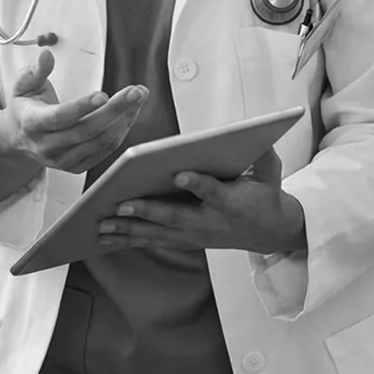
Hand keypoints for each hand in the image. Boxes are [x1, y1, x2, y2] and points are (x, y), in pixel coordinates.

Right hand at [0, 49, 150, 174]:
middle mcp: (47, 146)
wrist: (19, 139)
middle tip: (135, 91)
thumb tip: (46, 54)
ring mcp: (62, 159)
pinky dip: (120, 132)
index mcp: (32, 123)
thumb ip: (36, 70)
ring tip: (138, 98)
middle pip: (86, 130)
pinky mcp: (76, 167)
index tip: (104, 95)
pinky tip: (129, 113)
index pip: (59, 117)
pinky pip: (104, 151)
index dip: (82, 107)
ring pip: (99, 142)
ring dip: (124, 120)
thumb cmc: (25, 107)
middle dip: (115, 110)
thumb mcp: (22, 85)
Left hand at [96, 146, 303, 254]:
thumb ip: (264, 156)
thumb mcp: (270, 175)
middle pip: (176, 217)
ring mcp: (196, 236)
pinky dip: (128, 239)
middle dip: (148, 211)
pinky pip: (153, 240)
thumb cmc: (265, 198)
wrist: (268, 232)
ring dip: (129, 229)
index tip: (180, 174)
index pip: (214, 192)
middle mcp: (210, 223)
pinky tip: (105, 237)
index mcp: (233, 204)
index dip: (198, 184)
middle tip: (122, 204)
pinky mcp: (184, 240)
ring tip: (102, 224)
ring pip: (158, 233)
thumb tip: (260, 133)